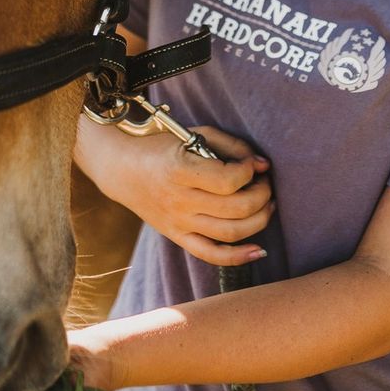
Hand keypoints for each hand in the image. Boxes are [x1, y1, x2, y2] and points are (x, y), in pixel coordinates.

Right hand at [78, 116, 272, 265]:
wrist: (123, 169)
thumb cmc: (162, 146)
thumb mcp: (193, 134)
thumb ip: (231, 145)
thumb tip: (263, 165)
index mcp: (180, 170)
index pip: (228, 180)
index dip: (250, 171)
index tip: (254, 164)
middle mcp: (179, 200)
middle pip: (236, 208)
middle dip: (262, 195)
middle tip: (264, 183)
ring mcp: (178, 222)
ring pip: (230, 232)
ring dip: (260, 219)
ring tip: (266, 204)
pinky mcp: (178, 236)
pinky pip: (211, 255)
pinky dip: (239, 257)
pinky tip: (259, 250)